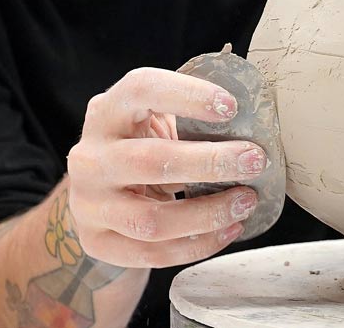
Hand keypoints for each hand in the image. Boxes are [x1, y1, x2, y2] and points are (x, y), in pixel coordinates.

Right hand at [66, 68, 263, 268]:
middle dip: (210, 163)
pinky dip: (198, 245)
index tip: (231, 106)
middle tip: (254, 160)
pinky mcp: (97, 241)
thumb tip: (253, 122)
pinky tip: (228, 229)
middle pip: (151, 161)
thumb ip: (186, 118)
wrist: (95, 196)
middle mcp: (91, 157)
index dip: (187, 95)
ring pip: (152, 220)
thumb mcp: (149, 122)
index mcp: (107, 112)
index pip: (141, 90)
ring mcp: (89, 204)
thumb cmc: (137, 148)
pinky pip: (153, 253)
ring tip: (246, 201)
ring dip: (208, 213)